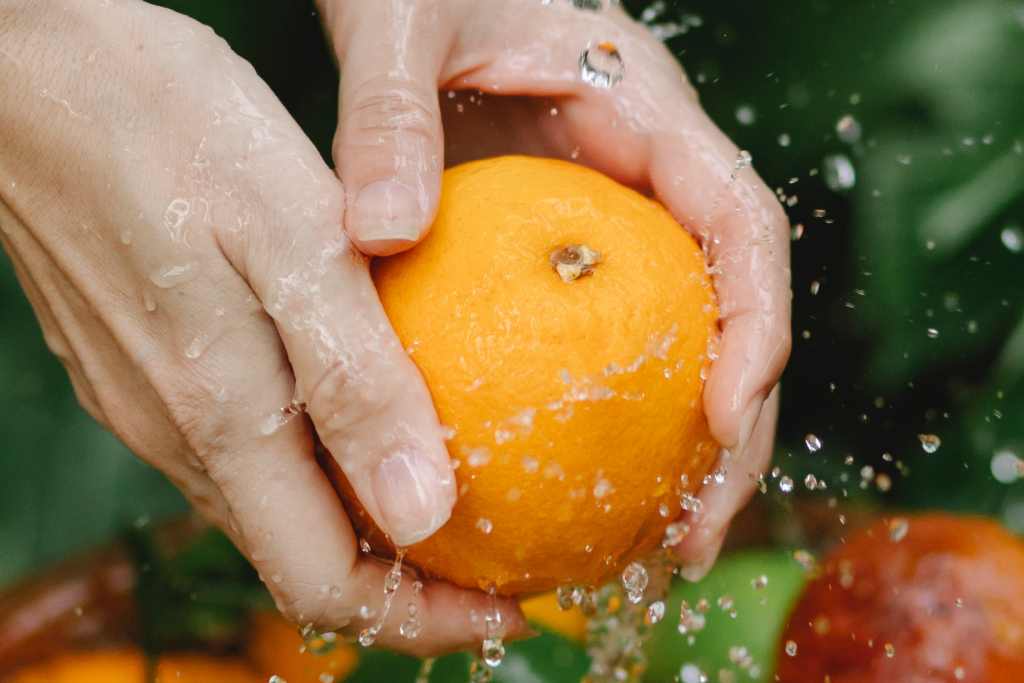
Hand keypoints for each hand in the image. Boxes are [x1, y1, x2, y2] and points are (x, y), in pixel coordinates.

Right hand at [0, 0, 523, 653]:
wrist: (40, 68)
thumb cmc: (171, 129)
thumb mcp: (293, 241)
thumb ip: (354, 381)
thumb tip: (422, 512)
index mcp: (221, 419)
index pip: (327, 585)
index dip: (422, 619)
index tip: (506, 614)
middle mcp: (180, 435)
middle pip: (304, 561)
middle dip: (408, 586)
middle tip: (498, 560)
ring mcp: (153, 403)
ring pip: (275, 510)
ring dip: (365, 528)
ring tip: (451, 496)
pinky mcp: (143, 365)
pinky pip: (244, 450)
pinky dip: (318, 467)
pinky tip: (363, 417)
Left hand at [317, 0, 791, 576]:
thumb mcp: (398, 28)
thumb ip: (389, 120)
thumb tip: (381, 232)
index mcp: (645, 111)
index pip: (742, 222)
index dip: (757, 323)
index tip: (726, 415)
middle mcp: (652, 174)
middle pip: (734, 312)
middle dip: (736, 430)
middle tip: (691, 534)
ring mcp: (620, 219)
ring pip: (683, 343)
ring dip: (683, 450)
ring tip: (649, 546)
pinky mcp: (576, 256)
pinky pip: (609, 343)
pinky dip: (605, 421)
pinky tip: (564, 489)